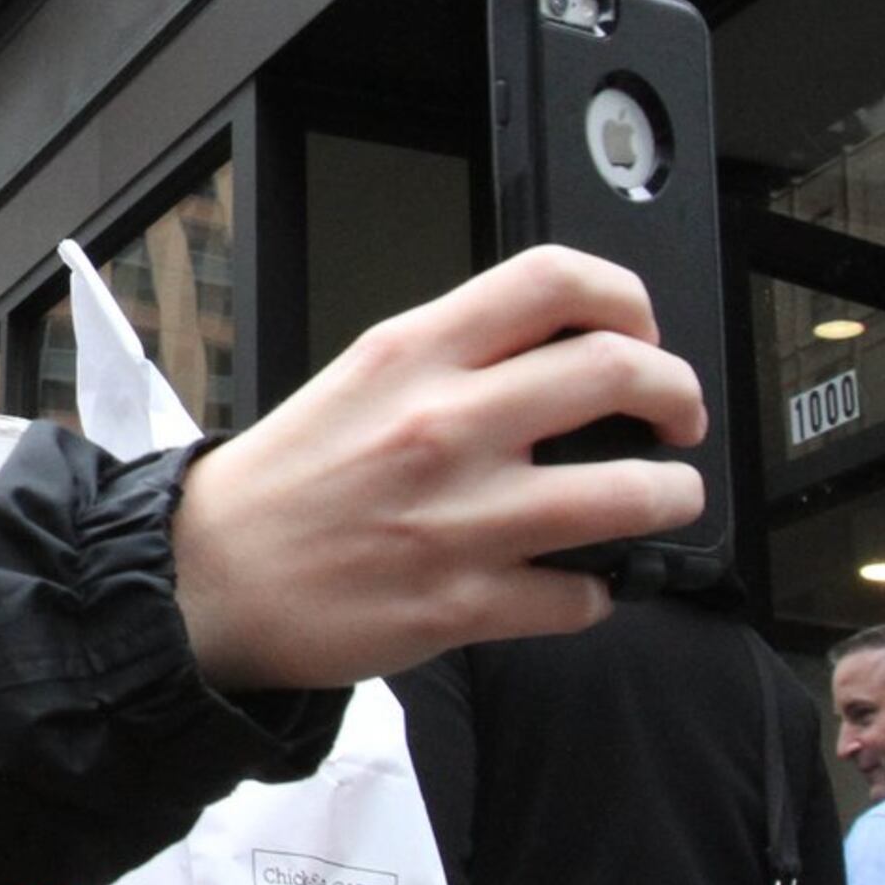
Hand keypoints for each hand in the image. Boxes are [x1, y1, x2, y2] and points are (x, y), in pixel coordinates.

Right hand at [172, 247, 707, 690]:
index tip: (639, 330)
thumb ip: (453, 360)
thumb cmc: (279, 485)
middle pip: (620, 372)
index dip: (627, 299)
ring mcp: (461, 517)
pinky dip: (597, 591)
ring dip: (671, 496)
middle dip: (678, 394)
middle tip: (676, 418)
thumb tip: (553, 359)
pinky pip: (582, 595)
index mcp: (415, 355)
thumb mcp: (359, 380)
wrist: (207, 578)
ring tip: (664, 498)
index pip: (555, 281)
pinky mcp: (463, 603)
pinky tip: (578, 583)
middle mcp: (445, 424)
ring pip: (632, 493)